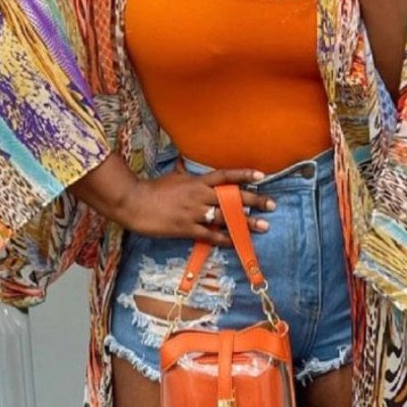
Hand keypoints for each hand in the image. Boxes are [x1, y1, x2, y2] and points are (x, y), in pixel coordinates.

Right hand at [117, 156, 275, 247]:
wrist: (135, 203)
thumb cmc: (153, 190)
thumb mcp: (173, 177)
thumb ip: (185, 173)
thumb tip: (187, 164)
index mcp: (197, 182)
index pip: (225, 175)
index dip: (244, 174)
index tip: (262, 175)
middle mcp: (199, 196)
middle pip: (232, 197)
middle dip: (254, 201)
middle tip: (272, 205)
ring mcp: (194, 213)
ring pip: (226, 217)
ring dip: (246, 222)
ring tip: (263, 226)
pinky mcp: (187, 228)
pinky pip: (210, 235)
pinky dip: (224, 239)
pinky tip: (236, 243)